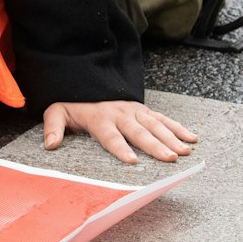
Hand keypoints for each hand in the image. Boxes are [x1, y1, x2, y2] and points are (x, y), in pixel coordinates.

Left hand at [42, 100, 198, 163]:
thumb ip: (53, 127)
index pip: (111, 136)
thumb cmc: (73, 102)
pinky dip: (178, 128)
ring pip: (156, 125)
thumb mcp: (56, 111)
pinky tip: (192, 138)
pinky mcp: (144, 109)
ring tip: (186, 151)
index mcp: (99, 118)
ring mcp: (134, 110)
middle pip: (139, 132)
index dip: (121, 149)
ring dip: (172, 138)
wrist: (86, 79)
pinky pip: (163, 118)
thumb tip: (50, 145)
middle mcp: (120, 114)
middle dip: (156, 145)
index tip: (132, 161)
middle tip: (171, 158)